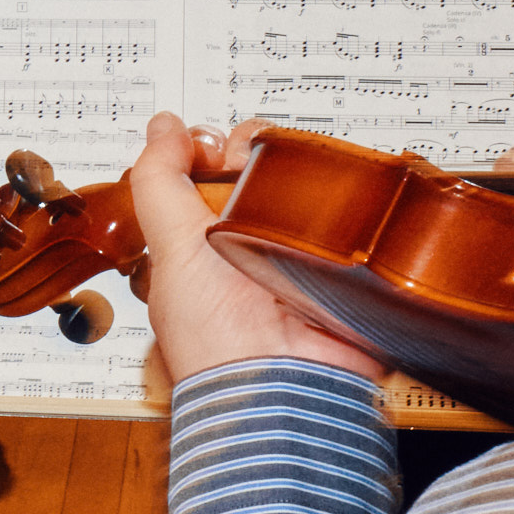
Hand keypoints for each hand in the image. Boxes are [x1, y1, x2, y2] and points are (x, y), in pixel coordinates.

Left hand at [128, 112, 386, 390]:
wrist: (286, 386)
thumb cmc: (220, 337)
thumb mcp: (172, 246)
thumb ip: (160, 184)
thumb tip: (161, 127)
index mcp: (205, 247)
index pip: (211, 176)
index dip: (211, 150)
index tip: (213, 149)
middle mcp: (253, 250)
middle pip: (262, 173)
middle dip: (260, 152)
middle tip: (253, 163)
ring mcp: (301, 258)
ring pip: (308, 189)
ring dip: (306, 171)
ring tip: (297, 174)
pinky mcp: (344, 268)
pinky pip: (354, 217)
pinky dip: (351, 197)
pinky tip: (341, 185)